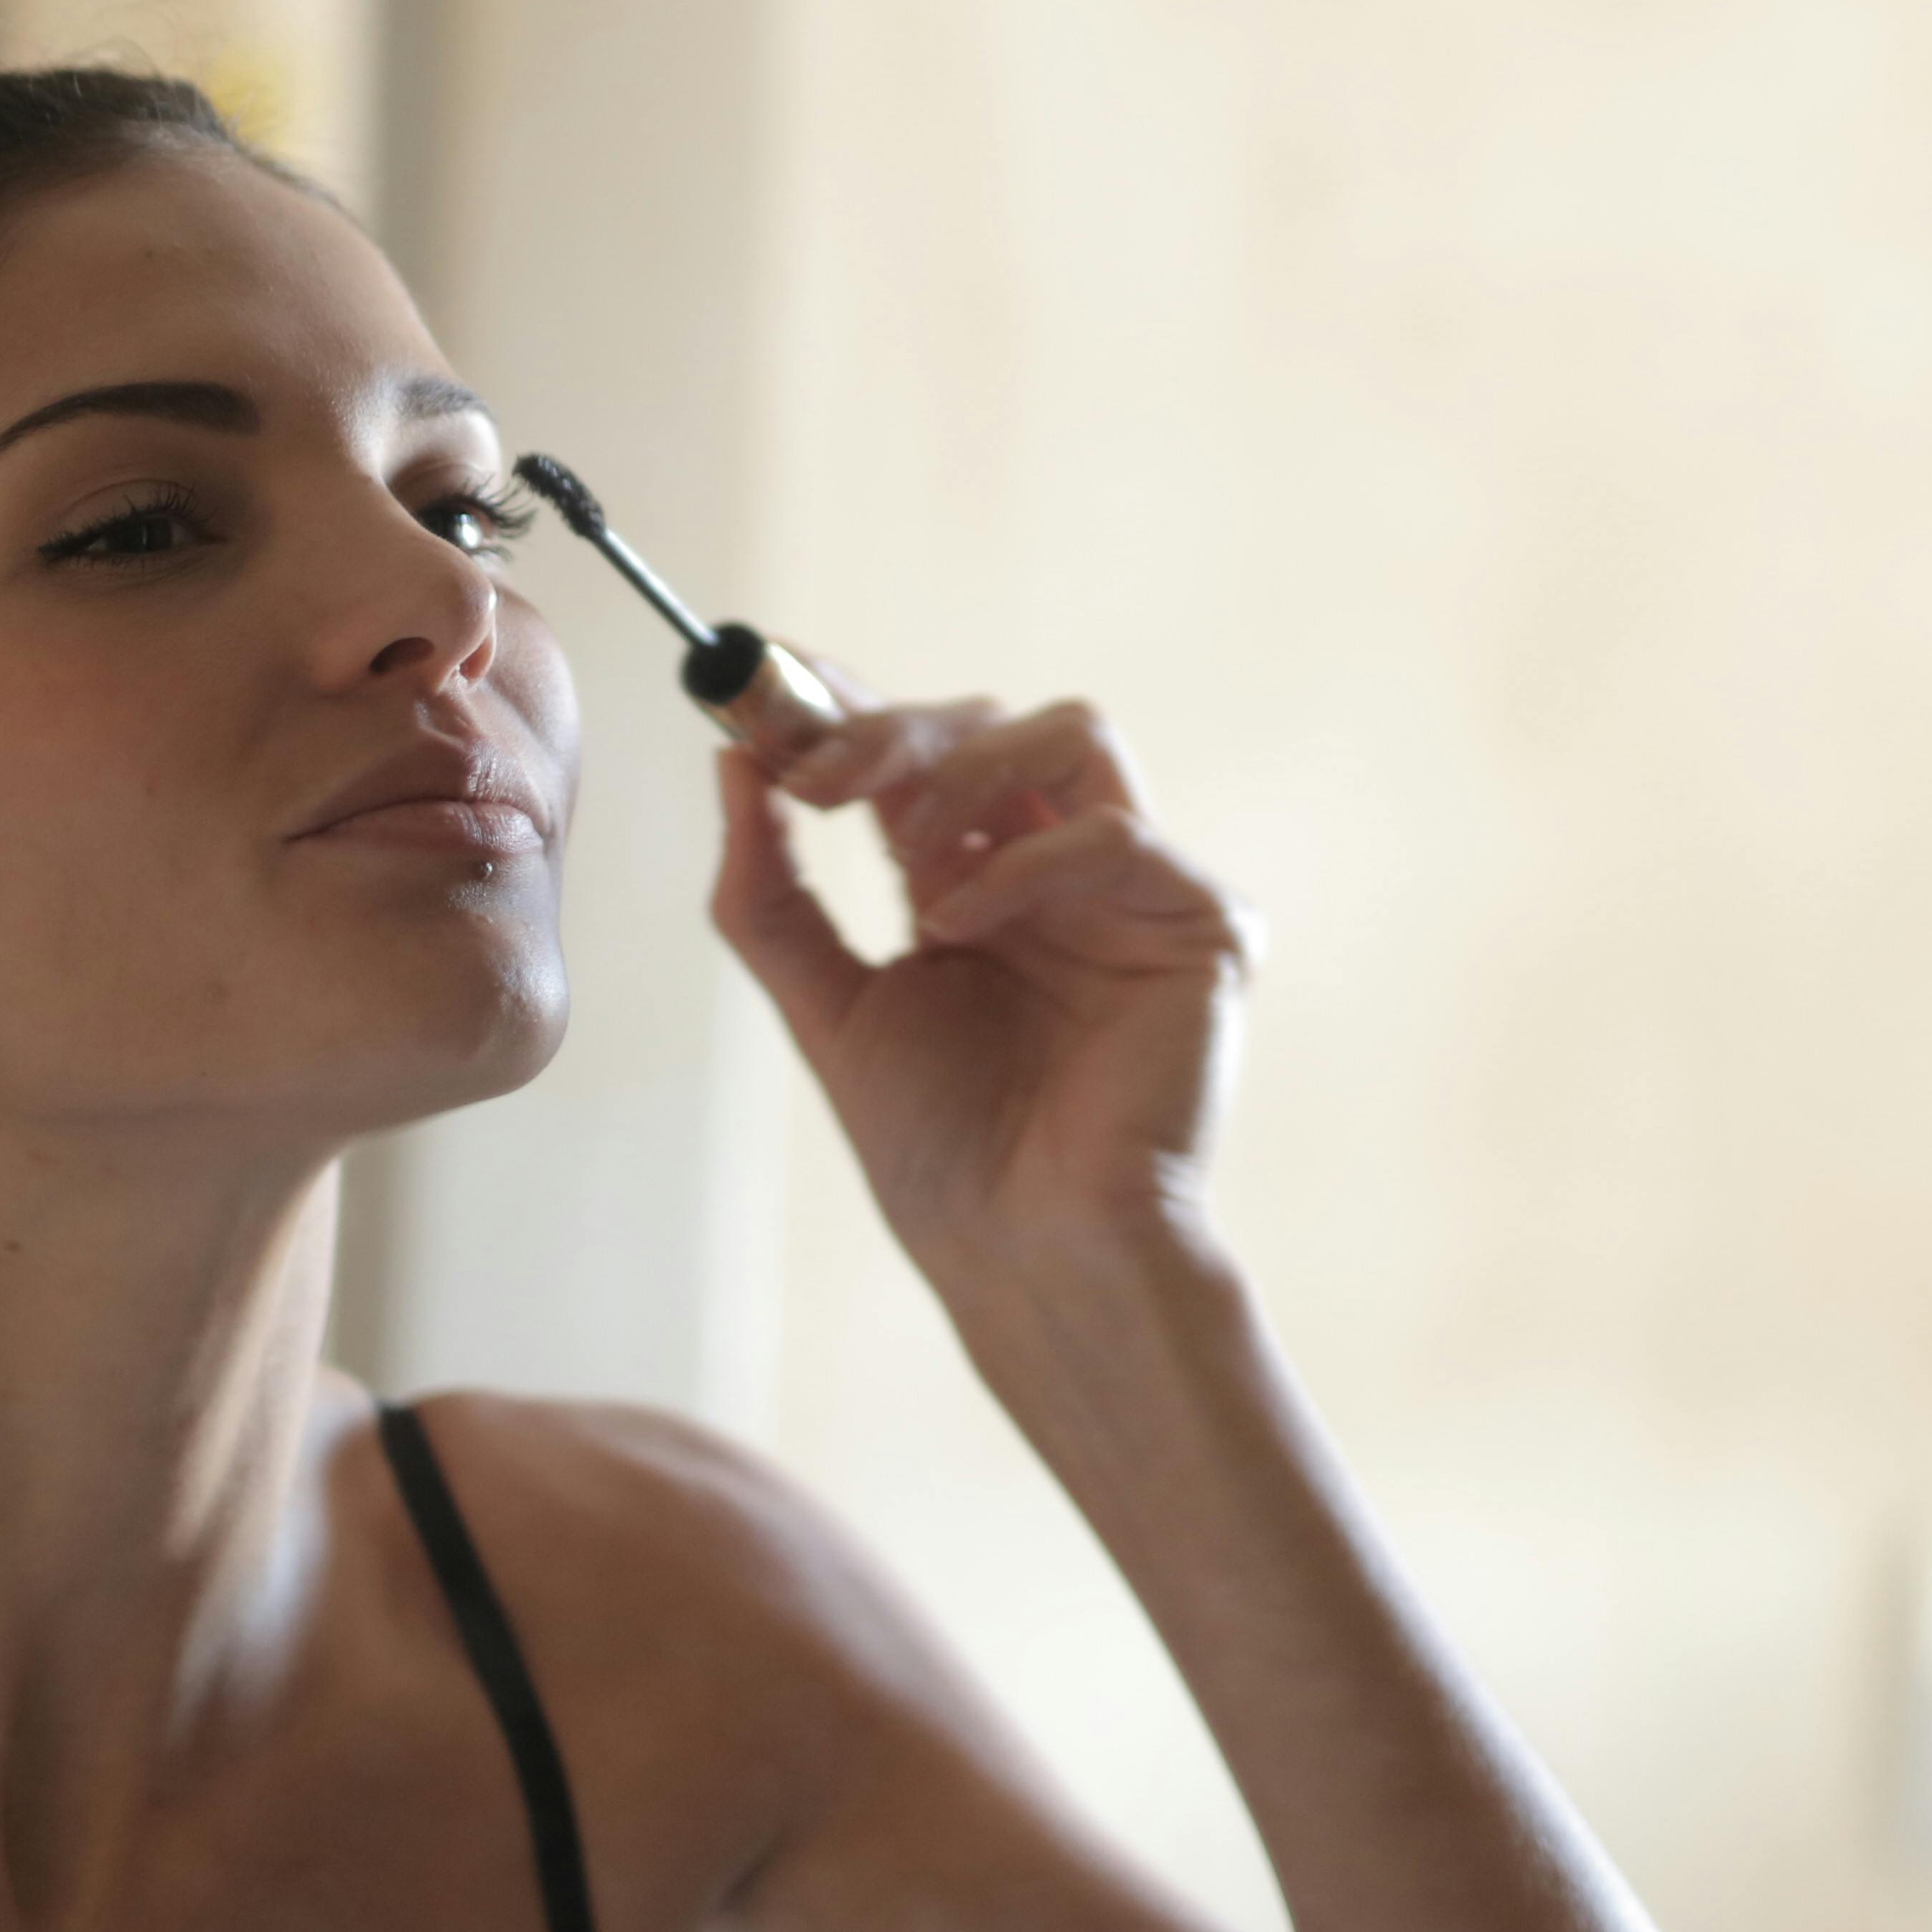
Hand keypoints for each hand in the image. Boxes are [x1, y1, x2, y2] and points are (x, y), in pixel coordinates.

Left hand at [709, 671, 1259, 1306]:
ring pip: (1071, 730)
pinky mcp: (1201, 924)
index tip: (765, 680)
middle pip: (990, 716)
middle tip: (813, 777)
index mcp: (976, 877)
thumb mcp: (824, 1002)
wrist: (1025, 1251)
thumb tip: (730, 765)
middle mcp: (1056, 867)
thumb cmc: (941, 1152)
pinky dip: (1022, 862)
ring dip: (963, 772)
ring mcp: (1133, 891)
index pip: (920, 748)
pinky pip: (1115, 832)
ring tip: (907, 866)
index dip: (848, 700)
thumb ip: (773, 890)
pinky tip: (959, 925)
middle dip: (891, 732)